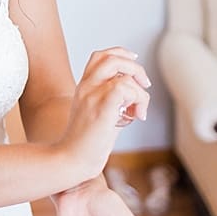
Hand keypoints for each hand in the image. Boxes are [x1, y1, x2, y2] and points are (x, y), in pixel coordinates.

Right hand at [56, 47, 151, 178]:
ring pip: (125, 76)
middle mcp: (86, 87)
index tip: (135, 64)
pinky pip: (123, 88)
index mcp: (83, 86)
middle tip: (145, 86)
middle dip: (136, 69)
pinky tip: (137, 115)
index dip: (122, 55)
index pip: (101, 56)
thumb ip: (112, 101)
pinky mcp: (101, 108)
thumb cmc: (86, 143)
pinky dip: (137, 99)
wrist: (71, 161)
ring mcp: (92, 96)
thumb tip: (135, 94)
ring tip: (139, 111)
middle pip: (112, 58)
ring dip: (141, 93)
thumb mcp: (97, 114)